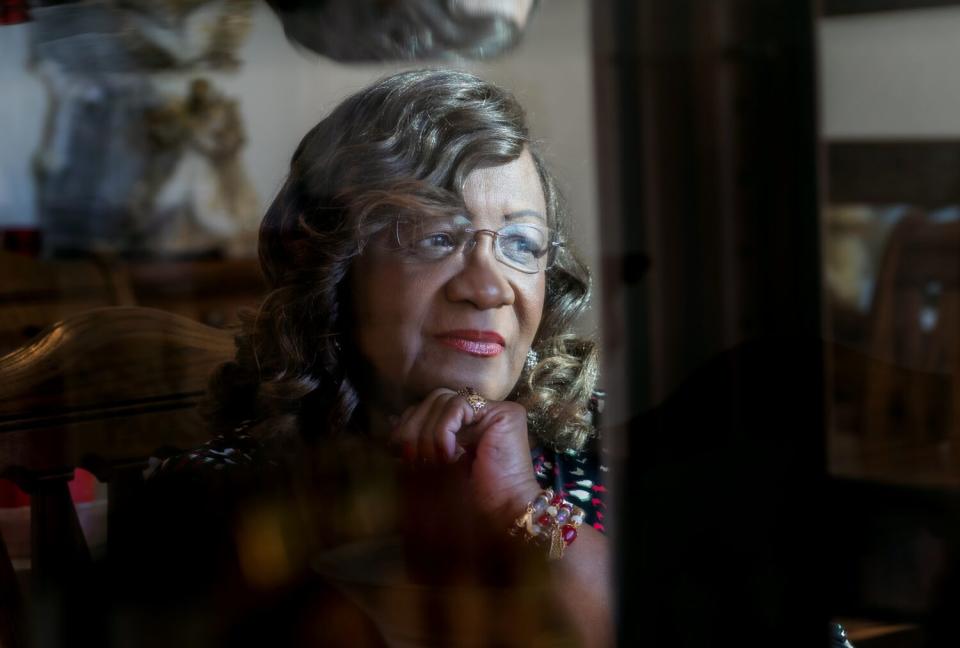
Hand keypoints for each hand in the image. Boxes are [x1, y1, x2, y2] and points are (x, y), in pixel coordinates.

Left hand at [390, 388, 540, 525]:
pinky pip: (458, 405)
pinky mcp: (505, 413)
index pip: (426, 406)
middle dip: (414, 428)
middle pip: (432, 399)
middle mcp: (479, 412)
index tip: (398, 453)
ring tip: (436, 461)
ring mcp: (493, 410)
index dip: (407, 425)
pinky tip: (449, 454)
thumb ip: (417, 441)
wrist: (499, 515)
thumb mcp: (431, 464)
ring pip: (442, 399)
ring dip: (430, 433)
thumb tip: (392, 421)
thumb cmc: (466, 499)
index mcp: (462, 423)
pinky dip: (444, 429)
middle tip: (414, 460)